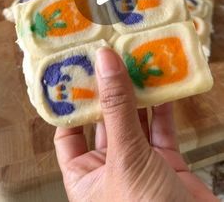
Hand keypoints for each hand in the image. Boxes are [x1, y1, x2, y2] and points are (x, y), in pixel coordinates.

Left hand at [54, 47, 216, 201]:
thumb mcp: (125, 159)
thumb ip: (117, 109)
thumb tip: (104, 62)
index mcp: (85, 179)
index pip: (68, 133)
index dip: (71, 104)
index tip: (75, 73)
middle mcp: (110, 171)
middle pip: (104, 120)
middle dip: (108, 91)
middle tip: (110, 58)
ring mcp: (140, 166)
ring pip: (135, 121)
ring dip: (137, 94)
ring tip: (136, 63)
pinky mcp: (167, 164)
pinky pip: (161, 129)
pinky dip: (163, 107)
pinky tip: (162, 85)